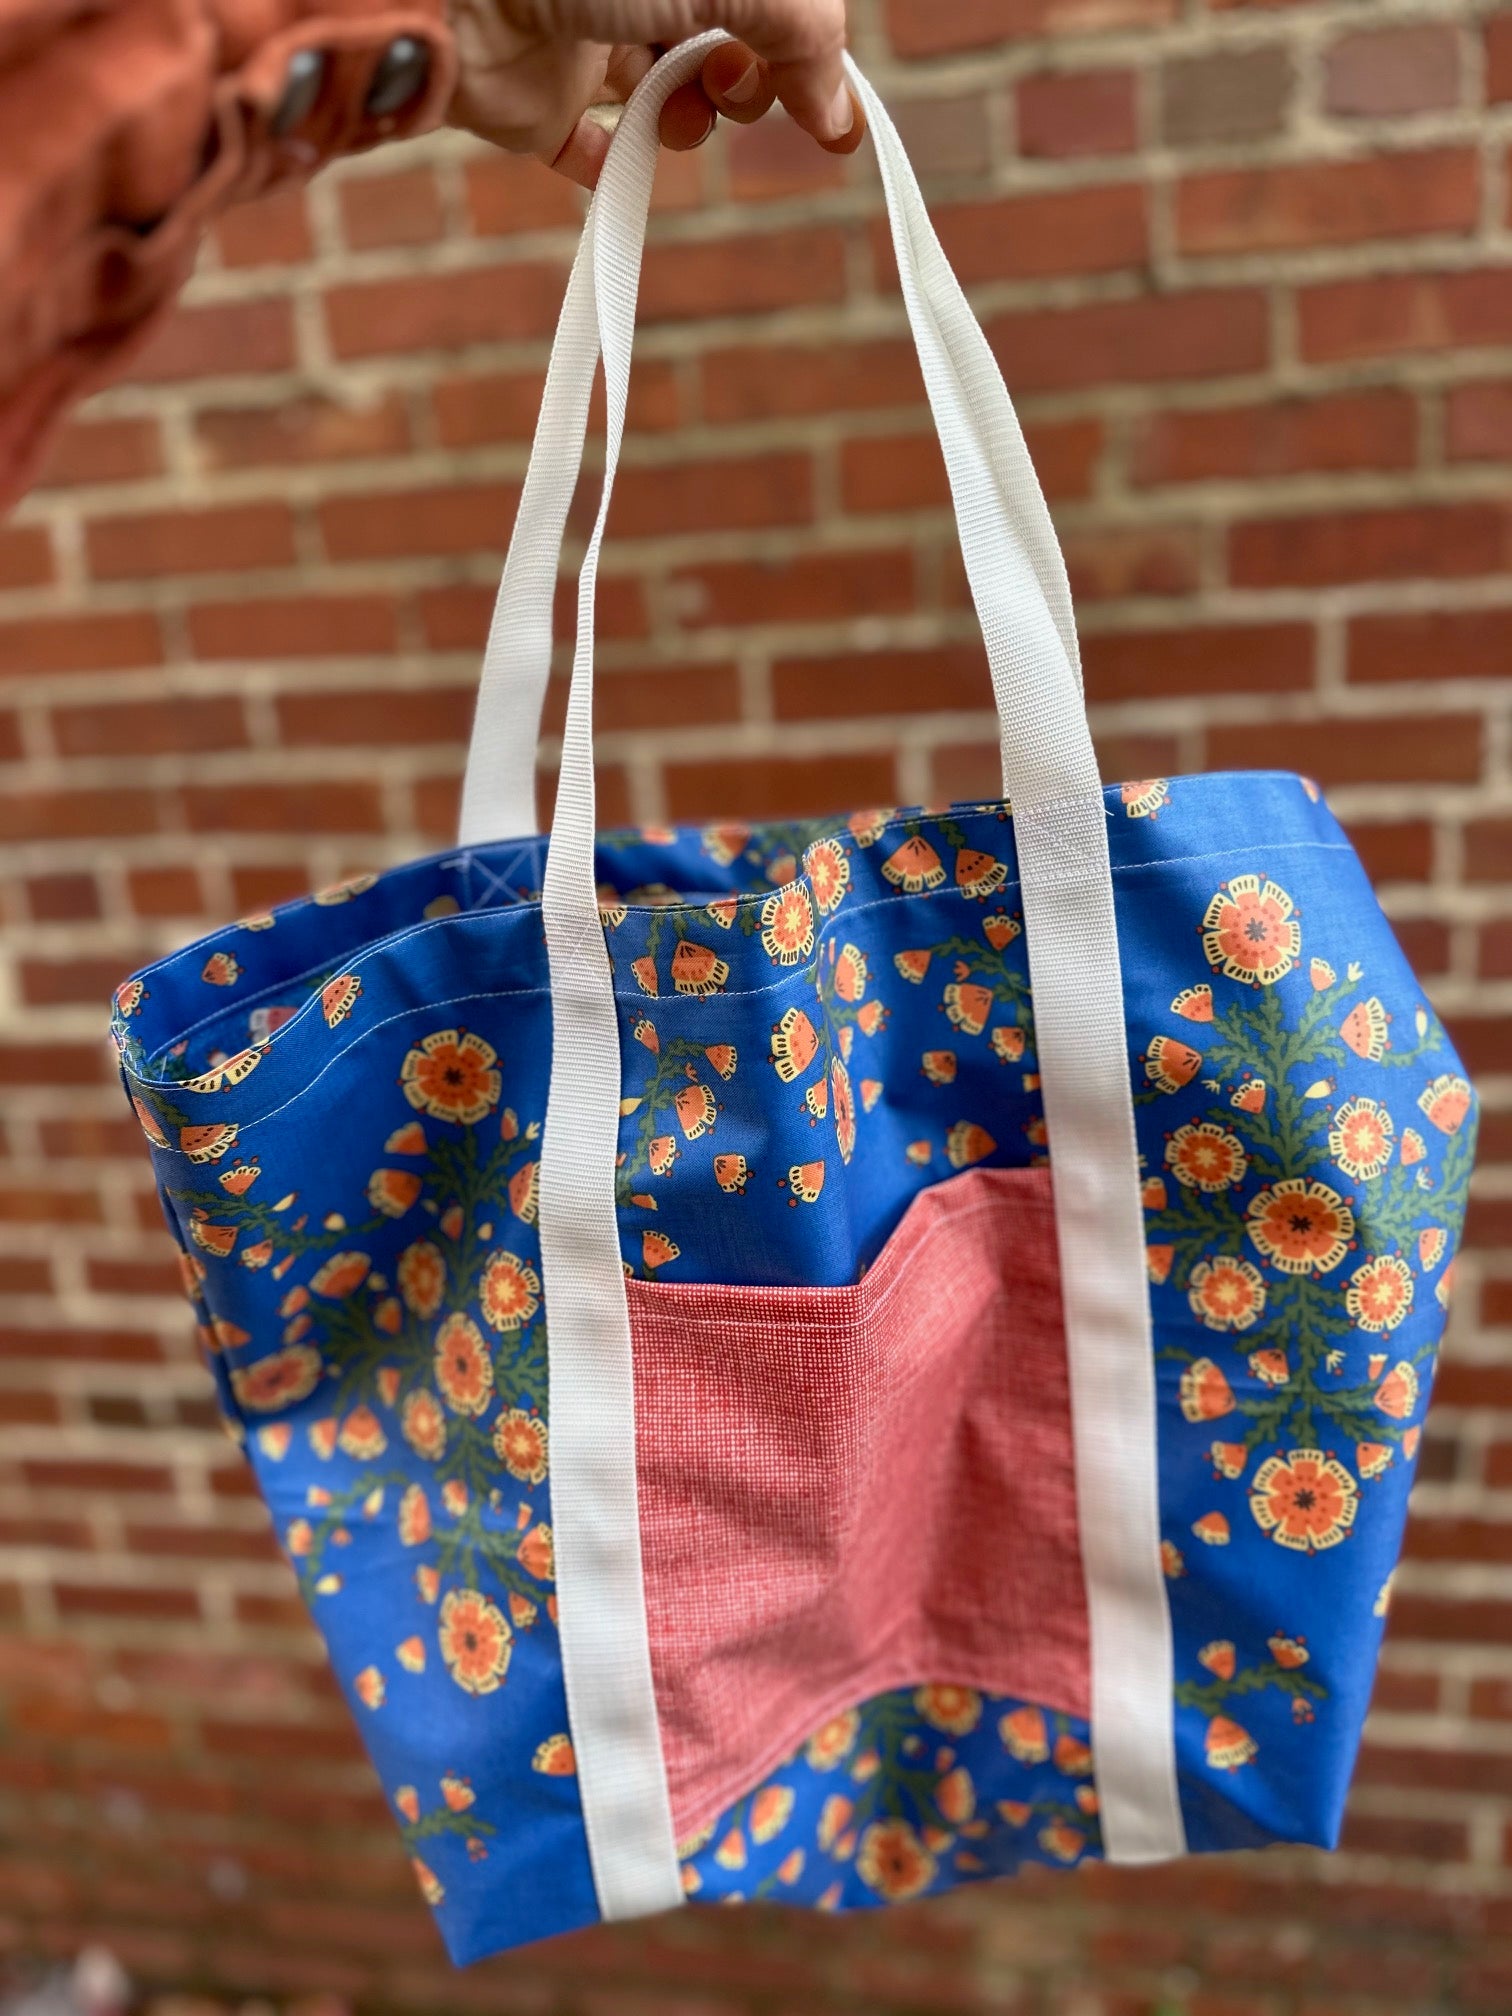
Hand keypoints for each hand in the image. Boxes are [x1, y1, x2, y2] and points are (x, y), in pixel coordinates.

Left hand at [447, 0, 861, 187]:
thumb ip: (804, 32)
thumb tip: (839, 114)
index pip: (767, 4)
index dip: (801, 52)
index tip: (827, 111)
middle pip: (721, 46)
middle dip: (745, 79)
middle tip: (732, 87)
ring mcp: (581, 36)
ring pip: (663, 96)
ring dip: (689, 119)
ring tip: (679, 117)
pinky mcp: (533, 100)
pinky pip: (588, 147)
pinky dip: (614, 164)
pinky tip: (625, 161)